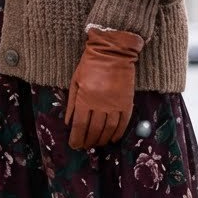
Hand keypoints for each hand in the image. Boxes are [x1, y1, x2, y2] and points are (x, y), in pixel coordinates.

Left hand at [65, 27, 144, 149]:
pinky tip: (113, 138)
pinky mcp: (127, 102)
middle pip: (94, 130)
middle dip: (88, 141)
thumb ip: (72, 103)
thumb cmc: (90, 64)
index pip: (80, 125)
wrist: (113, 51)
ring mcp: (115, 103)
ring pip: (109, 129)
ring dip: (102, 139)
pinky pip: (123, 122)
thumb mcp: (75, 81)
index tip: (75, 145)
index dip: (77, 138)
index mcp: (85, 98)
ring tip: (97, 143)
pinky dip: (118, 133)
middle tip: (85, 146)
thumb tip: (69, 124)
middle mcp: (101, 103)